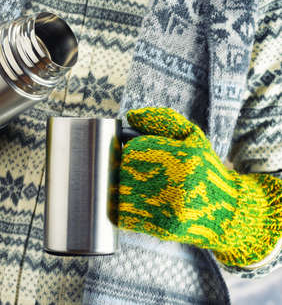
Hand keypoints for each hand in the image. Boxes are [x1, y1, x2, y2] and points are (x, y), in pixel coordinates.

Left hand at [118, 107, 280, 266]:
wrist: (224, 211)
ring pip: (120, 193)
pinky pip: (124, 215)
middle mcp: (176, 183)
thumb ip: (163, 120)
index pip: (132, 150)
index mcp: (182, 157)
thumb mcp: (191, 136)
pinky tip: (139, 204)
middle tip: (138, 173)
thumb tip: (130, 116)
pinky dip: (123, 209)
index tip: (137, 155)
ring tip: (139, 188)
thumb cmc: (203, 168)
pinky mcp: (161, 228)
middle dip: (124, 170)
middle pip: (123, 171)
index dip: (129, 151)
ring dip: (121, 189)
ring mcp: (168, 208)